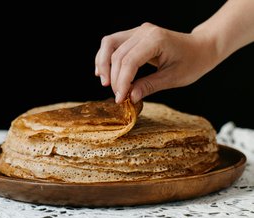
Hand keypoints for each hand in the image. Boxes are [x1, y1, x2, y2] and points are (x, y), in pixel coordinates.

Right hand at [95, 22, 217, 102]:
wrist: (201, 48)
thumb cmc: (192, 62)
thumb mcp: (173, 78)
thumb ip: (149, 86)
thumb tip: (129, 97)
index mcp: (156, 39)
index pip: (129, 61)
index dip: (122, 82)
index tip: (120, 99)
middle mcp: (144, 31)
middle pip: (117, 54)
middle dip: (114, 77)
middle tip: (118, 96)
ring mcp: (138, 31)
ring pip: (109, 44)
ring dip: (103, 64)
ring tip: (105, 83)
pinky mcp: (135, 35)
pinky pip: (113, 43)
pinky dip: (106, 57)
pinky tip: (103, 71)